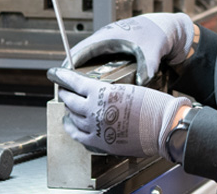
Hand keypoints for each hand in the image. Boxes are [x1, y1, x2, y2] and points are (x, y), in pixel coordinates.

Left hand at [47, 67, 189, 158]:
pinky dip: (72, 129)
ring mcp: (96, 128)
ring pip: (73, 118)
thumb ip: (107, 92)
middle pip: (70, 101)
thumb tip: (96, 94)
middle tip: (64, 90)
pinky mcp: (100, 142)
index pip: (74, 82)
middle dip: (65, 94)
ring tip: (67, 106)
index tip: (54, 74)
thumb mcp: (127, 89)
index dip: (62, 77)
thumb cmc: (150, 105)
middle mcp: (94, 110)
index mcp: (101, 93)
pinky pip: (79, 136)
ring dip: (69, 111)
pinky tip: (70, 125)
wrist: (163, 126)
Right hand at [66, 13, 194, 84]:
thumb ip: (147, 66)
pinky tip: (99, 92)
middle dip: (72, 76)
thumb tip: (141, 84)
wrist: (167, 28)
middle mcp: (105, 42)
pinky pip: (100, 66)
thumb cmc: (157, 33)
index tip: (60, 81)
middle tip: (67, 95)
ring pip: (89, 64)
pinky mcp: (116, 55)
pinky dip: (96, 77)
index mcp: (108, 37)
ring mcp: (110, 48)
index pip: (80, 52)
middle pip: (81, 60)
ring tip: (79, 96)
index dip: (68, 67)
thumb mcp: (152, 50)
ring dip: (84, 77)